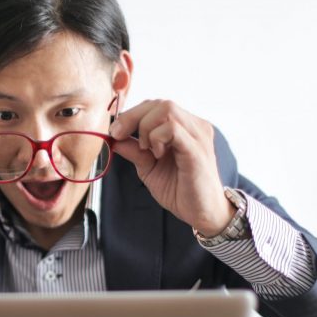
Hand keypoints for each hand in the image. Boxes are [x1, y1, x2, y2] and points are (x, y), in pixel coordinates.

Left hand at [109, 99, 234, 236]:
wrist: (202, 213)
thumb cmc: (180, 190)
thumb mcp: (149, 168)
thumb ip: (135, 151)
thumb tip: (114, 139)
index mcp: (185, 127)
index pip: (156, 106)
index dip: (132, 114)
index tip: (115, 132)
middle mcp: (195, 126)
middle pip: (160, 103)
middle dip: (133, 117)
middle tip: (119, 136)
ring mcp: (198, 135)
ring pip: (167, 109)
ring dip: (146, 127)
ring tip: (146, 150)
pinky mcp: (197, 149)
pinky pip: (173, 129)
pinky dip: (157, 138)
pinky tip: (156, 154)